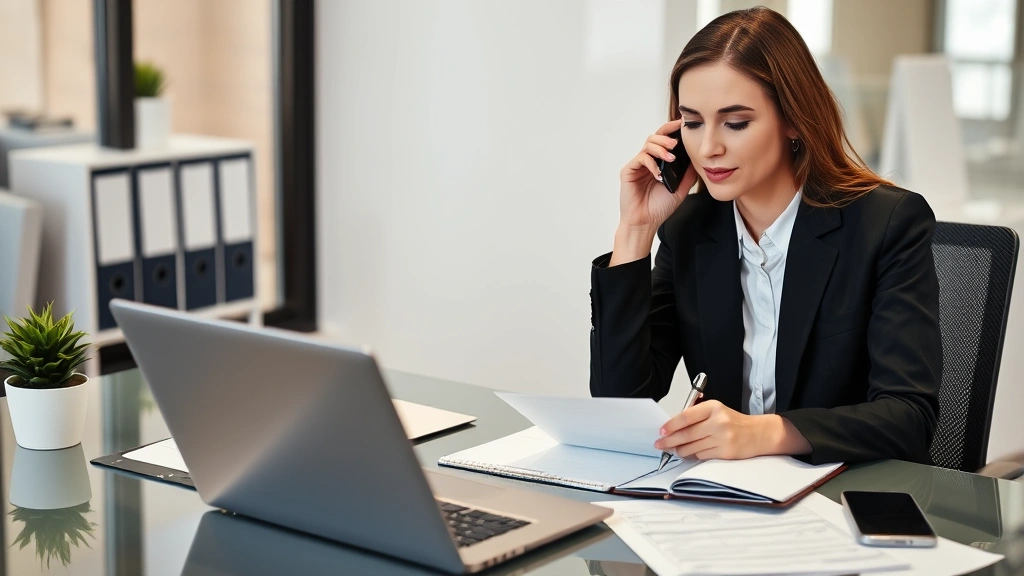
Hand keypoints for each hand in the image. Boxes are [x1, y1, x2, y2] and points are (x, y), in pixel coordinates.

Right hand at [611, 119, 698, 264]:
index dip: (672, 130)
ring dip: (660, 148)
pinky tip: (659, 174)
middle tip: (676, 143)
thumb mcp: (680, 188)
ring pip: (647, 145)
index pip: (664, 141)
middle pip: (654, 137)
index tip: (683, 124)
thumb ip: (687, 173)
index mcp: (659, 163)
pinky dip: (651, 163)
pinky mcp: (628, 171)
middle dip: (666, 136)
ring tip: (671, 157)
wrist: (645, 223)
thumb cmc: (659, 208)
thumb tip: (697, 157)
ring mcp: (637, 166)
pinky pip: (640, 159)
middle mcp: (647, 161)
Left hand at [654, 400, 776, 459]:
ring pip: (692, 447)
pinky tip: (691, 452)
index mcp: (714, 407)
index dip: (671, 425)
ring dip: (680, 450)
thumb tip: (672, 425)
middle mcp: (718, 422)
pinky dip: (693, 455)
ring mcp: (722, 438)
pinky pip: (701, 455)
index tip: (662, 431)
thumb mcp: (716, 410)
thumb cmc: (734, 422)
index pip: (686, 416)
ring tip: (675, 449)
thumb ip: (696, 415)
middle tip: (660, 444)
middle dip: (670, 441)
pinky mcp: (725, 452)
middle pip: (686, 434)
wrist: (759, 433)